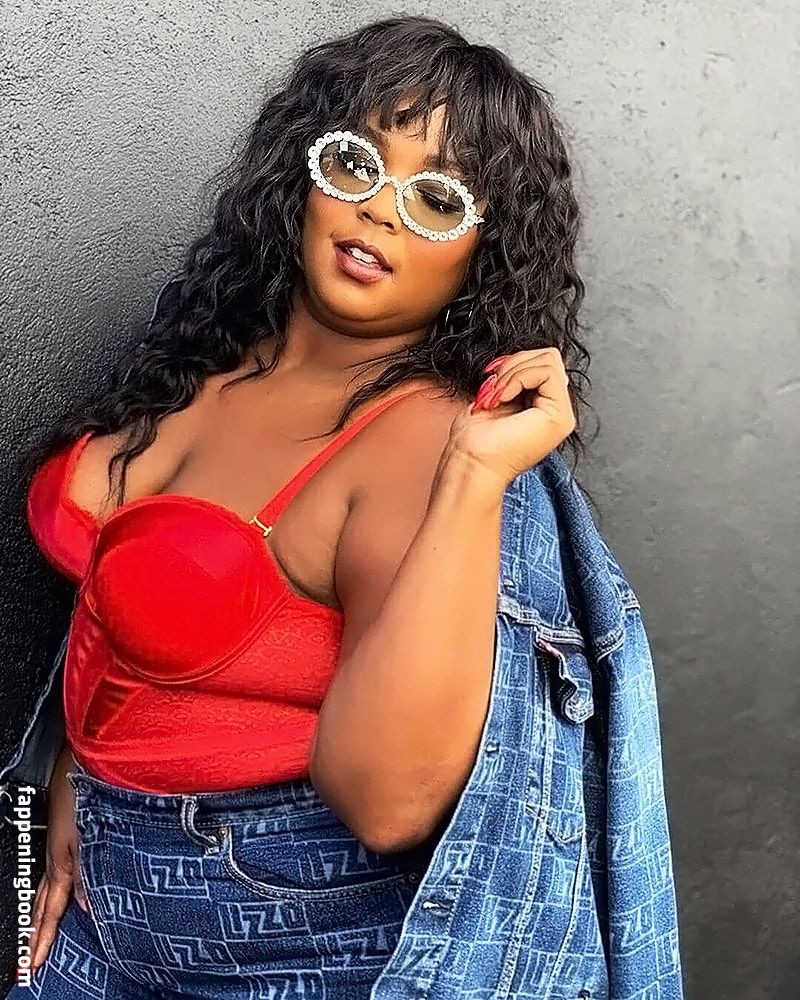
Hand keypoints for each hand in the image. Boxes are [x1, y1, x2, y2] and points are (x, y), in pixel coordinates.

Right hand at [28, 746, 88, 970]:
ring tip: (38, 938)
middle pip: (42, 904)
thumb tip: (89, 907)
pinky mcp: (64, 837)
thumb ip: (91, 873)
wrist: (81, 762)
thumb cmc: (89, 794)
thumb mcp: (93, 836)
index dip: (42, 938)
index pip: (50, 910)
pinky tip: (64, 895)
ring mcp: (57, 848)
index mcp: (63, 862)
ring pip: (46, 889)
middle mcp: (56, 859)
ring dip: (42, 914)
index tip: (34, 964)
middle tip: (28, 963)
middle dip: (36, 934)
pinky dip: (54, 891)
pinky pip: (54, 873)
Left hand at [447, 349, 576, 487]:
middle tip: (493, 388)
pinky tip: (502, 399)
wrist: (470, 464)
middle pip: (549, 356)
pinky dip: (518, 378)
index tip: (490, 381)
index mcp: (543, 407)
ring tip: (495, 396)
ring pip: (549, 360)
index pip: (541, 362)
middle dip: (514, 363)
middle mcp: (556, 411)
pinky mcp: (560, 417)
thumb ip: (514, 378)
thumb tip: (523, 359)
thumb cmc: (474, 441)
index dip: (513, 363)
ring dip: (513, 372)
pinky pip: (546, 372)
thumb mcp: (495, 396)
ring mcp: (562, 415)